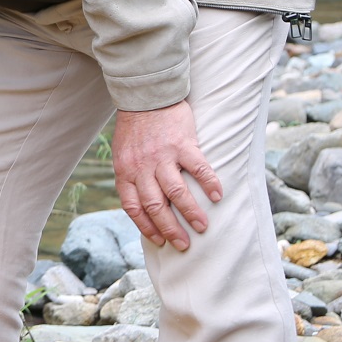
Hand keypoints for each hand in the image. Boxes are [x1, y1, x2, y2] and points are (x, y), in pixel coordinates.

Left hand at [111, 101, 221, 251]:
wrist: (145, 97)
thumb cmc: (135, 130)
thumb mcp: (123, 156)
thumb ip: (132, 179)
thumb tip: (144, 206)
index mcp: (125, 172)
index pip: (134, 207)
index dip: (146, 226)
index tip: (159, 241)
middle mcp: (142, 167)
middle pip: (155, 206)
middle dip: (170, 229)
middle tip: (183, 244)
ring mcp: (162, 156)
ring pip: (176, 192)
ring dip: (190, 212)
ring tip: (202, 227)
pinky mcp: (182, 144)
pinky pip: (198, 168)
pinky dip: (209, 184)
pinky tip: (218, 196)